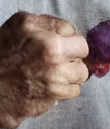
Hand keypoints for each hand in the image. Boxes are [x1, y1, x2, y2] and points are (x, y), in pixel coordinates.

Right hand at [0, 13, 88, 128]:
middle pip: (83, 68)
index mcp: (51, 45)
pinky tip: (42, 86)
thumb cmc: (1, 48)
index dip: (73, 46)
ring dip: (67, 79)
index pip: (83, 46)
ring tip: (48, 74)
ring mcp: (50, 89)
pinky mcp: (43, 105)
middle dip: (72, 64)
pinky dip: (57, 93)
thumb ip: (52, 23)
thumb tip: (71, 32)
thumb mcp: (23, 22)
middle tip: (56, 63)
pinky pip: (64, 98)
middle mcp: (54, 69)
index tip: (64, 48)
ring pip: (76, 84)